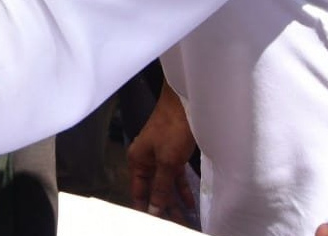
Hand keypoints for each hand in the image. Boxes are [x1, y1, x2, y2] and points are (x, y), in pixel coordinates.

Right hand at [128, 85, 197, 224]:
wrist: (185, 104)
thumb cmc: (171, 129)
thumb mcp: (167, 162)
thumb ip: (161, 187)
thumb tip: (154, 208)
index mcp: (137, 161)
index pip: (138, 191)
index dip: (145, 208)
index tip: (153, 224)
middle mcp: (146, 161)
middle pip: (152, 190)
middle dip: (163, 208)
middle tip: (176, 224)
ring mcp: (160, 158)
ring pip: (165, 185)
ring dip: (174, 201)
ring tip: (185, 219)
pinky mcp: (173, 155)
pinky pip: (175, 177)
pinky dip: (181, 190)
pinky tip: (190, 203)